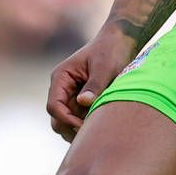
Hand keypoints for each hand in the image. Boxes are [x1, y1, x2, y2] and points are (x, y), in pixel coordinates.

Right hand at [47, 25, 139, 139]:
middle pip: (57, 119)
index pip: (54, 106)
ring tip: (98, 130)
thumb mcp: (105, 67)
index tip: (84, 126)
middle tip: (93, 133)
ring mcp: (72, 96)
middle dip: (71, 128)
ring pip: (67, 122)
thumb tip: (83, 102)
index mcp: (61, 78)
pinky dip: (87, 126)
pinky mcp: (83, 101)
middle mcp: (62, 88)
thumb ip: (94, 85)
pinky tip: (101, 126)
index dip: (66, 119)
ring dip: (79, 130)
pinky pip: (79, 120)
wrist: (122, 41)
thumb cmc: (112, 50)